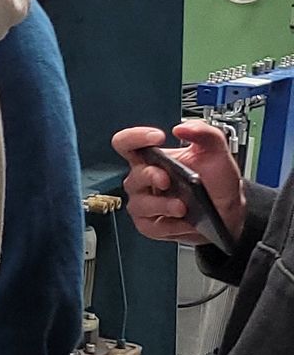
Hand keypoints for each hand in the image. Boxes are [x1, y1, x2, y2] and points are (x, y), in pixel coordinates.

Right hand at [112, 122, 243, 246]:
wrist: (228, 210)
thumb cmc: (217, 182)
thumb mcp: (217, 151)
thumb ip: (204, 132)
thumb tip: (182, 128)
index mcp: (153, 159)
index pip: (127, 143)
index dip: (135, 138)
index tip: (157, 138)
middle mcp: (144, 180)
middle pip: (134, 175)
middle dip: (150, 176)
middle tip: (167, 179)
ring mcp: (145, 203)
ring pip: (140, 204)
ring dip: (162, 205)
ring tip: (183, 207)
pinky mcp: (150, 225)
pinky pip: (151, 226)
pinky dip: (170, 225)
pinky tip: (185, 221)